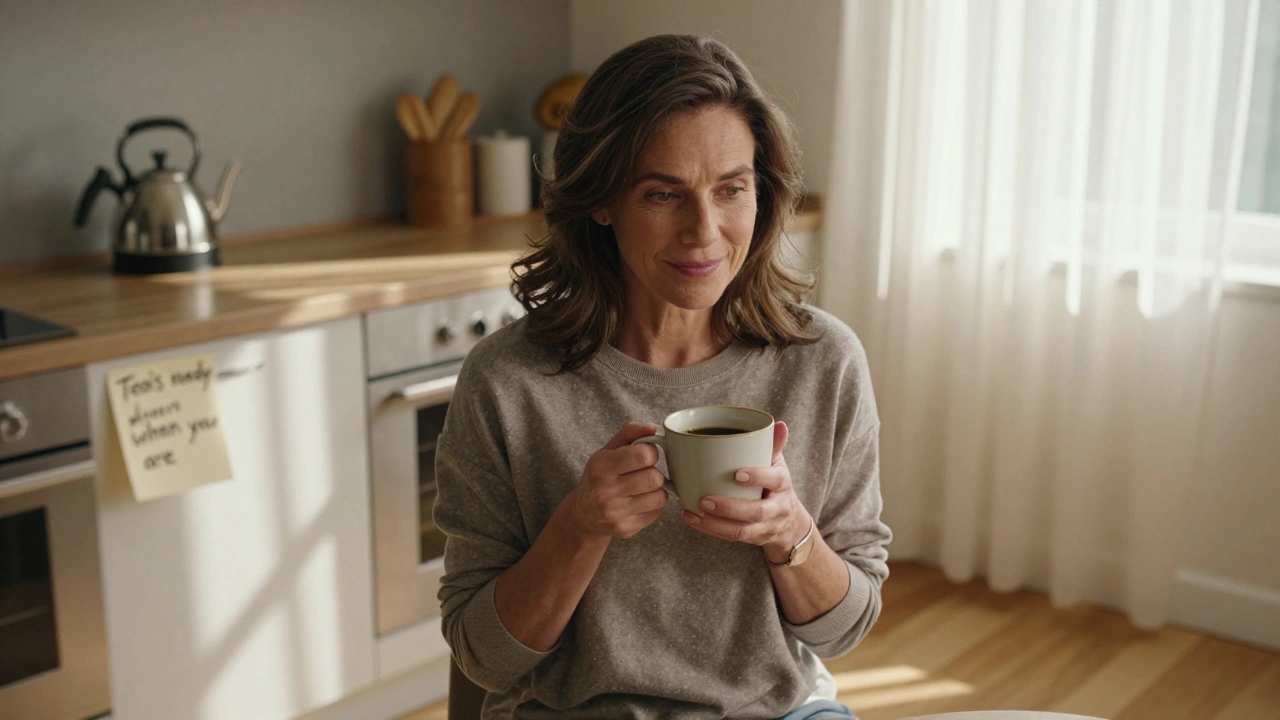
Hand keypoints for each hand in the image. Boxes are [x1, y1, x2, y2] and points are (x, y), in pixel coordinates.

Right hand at [569, 422, 668, 538]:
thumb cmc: (599, 476)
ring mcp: (615, 513)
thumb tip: (652, 427)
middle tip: (644, 472)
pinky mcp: (625, 529)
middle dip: (654, 472)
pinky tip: (639, 501)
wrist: (583, 515)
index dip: (650, 452)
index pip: (643, 455)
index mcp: (600, 467)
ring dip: (656, 489)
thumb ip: (629, 433)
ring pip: (660, 496)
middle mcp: (605, 491)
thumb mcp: (607, 450)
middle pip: (654, 478)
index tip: (643, 455)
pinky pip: (657, 512)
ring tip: (643, 487)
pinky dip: (653, 505)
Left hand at [680, 421, 811, 562]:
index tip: (736, 474)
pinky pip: (730, 537)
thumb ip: (773, 446)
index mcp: (783, 484)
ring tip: (693, 511)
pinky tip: (691, 518)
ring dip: (714, 524)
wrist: (789, 523)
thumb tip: (778, 424)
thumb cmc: (776, 485)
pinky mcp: (751, 538)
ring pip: (741, 531)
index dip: (757, 477)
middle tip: (705, 499)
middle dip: (729, 508)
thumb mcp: (778, 465)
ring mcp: (764, 527)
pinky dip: (709, 529)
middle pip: (756, 512)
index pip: (774, 480)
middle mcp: (777, 509)